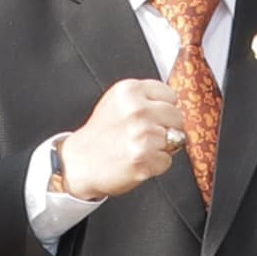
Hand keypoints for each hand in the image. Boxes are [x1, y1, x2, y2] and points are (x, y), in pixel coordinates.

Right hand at [56, 75, 187, 201]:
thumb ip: (146, 98)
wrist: (79, 162)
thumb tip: (176, 106)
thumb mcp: (118, 102)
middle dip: (166, 128)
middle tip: (144, 135)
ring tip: (138, 147)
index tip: (149, 117)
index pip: (170, 95)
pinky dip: (155, 164)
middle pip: (177, 117)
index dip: (162, 109)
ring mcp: (141, 134)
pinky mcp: (143, 158)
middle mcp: (136, 110)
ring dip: (161, 147)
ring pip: (175, 139)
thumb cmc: (101, 133)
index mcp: (129, 91)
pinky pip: (167, 160)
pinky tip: (137, 160)